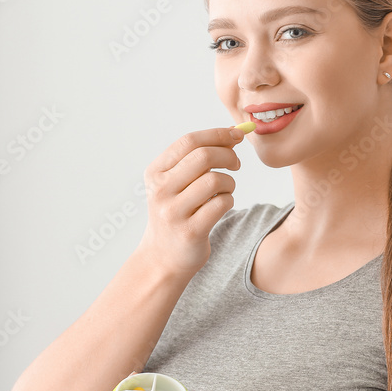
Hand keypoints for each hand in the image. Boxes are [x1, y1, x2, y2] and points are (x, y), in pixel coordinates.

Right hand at [136, 126, 245, 275]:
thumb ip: (197, 158)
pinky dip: (228, 200)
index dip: (217, 134)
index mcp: (155, 172)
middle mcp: (160, 190)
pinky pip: (222, 204)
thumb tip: (232, 133)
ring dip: (230, 182)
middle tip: (236, 164)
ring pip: (216, 180)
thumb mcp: (175, 183)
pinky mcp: (190, 231)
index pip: (189, 141)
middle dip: (228, 156)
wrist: (163, 257)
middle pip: (204, 157)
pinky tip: (221, 206)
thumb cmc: (177, 213)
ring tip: (226, 190)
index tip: (237, 134)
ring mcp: (173, 212)